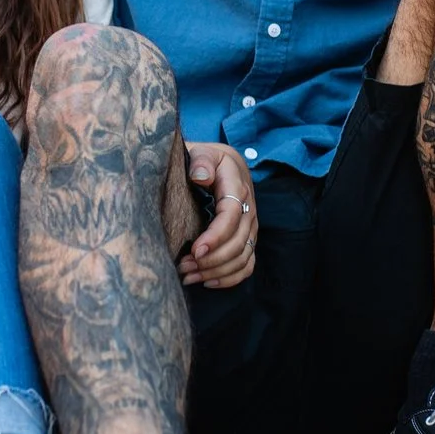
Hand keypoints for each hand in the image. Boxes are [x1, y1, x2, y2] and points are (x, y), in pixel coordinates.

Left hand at [180, 144, 257, 289]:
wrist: (222, 163)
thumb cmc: (206, 159)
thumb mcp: (202, 151)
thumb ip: (201, 160)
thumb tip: (201, 176)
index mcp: (237, 186)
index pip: (231, 215)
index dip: (215, 236)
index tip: (194, 250)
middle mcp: (249, 209)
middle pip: (238, 242)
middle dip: (212, 260)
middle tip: (183, 267)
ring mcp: (251, 226)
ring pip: (243, 257)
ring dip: (217, 272)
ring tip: (189, 276)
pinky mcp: (248, 238)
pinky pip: (248, 264)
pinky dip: (231, 278)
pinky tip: (208, 282)